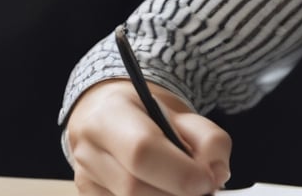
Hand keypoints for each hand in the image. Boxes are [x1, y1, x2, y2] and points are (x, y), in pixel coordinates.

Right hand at [66, 79, 231, 195]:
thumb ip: (209, 139)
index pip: (142, 151)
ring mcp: (83, 177)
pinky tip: (165, 190)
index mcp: (110, 115)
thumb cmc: (147, 114)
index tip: (207, 181)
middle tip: (202, 188)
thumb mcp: (182, 114)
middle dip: (177, 192)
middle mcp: (88, 148)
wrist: (108, 114)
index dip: (180, 172)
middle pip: (134, 187)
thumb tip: (218, 174)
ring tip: (183, 187)